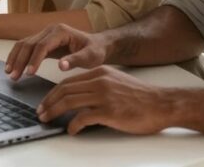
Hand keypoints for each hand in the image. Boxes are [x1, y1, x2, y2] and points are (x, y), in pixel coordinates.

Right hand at [5, 23, 106, 79]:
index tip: (30, 73)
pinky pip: (25, 47)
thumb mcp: (91, 57)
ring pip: (24, 44)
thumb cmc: (95, 50)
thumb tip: (61, 66)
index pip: (43, 45)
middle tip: (14, 77)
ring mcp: (44, 34)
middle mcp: (50, 30)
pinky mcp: (42, 41)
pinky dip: (17, 56)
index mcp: (61, 32)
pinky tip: (12, 67)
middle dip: (20, 60)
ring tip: (9, 73)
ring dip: (15, 58)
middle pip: (29, 44)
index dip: (35, 59)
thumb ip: (76, 60)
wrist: (97, 44)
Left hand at [36, 66, 172, 134]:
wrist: (162, 104)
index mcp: (100, 73)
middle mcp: (100, 81)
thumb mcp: (116, 82)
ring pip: (70, 102)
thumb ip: (98, 86)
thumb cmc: (141, 98)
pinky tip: (71, 130)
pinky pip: (83, 117)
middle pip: (65, 90)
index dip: (53, 93)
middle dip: (49, 102)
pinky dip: (73, 125)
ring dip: (55, 112)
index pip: (68, 81)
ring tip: (48, 120)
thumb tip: (79, 99)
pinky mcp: (109, 111)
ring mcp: (104, 95)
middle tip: (40, 112)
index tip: (45, 102)